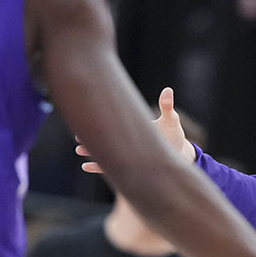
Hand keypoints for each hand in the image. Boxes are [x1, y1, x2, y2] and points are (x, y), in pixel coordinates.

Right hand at [78, 87, 194, 172]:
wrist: (178, 152)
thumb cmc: (173, 134)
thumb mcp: (170, 120)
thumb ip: (166, 106)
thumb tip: (168, 90)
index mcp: (133, 126)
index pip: (115, 121)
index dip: (103, 119)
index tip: (89, 115)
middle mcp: (127, 139)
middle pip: (106, 136)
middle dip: (92, 136)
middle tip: (77, 136)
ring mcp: (127, 152)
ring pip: (105, 151)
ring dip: (91, 151)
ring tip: (79, 150)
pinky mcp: (129, 165)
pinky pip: (111, 166)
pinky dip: (98, 166)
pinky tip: (86, 166)